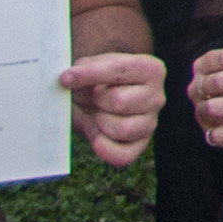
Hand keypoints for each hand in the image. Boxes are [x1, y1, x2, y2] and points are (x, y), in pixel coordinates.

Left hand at [67, 49, 166, 169]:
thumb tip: (68, 79)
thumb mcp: (91, 66)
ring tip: (97, 115)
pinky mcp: (140, 146)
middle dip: (98, 101)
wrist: (93, 103)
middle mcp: (157, 97)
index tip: (65, 78)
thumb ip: (82, 68)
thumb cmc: (94, 81)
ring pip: (122, 129)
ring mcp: (150, 123)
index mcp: (150, 70)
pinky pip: (123, 156)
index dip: (89, 74)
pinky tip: (97, 138)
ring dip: (100, 123)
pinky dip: (105, 150)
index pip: (120, 70)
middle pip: (120, 102)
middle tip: (94, 98)